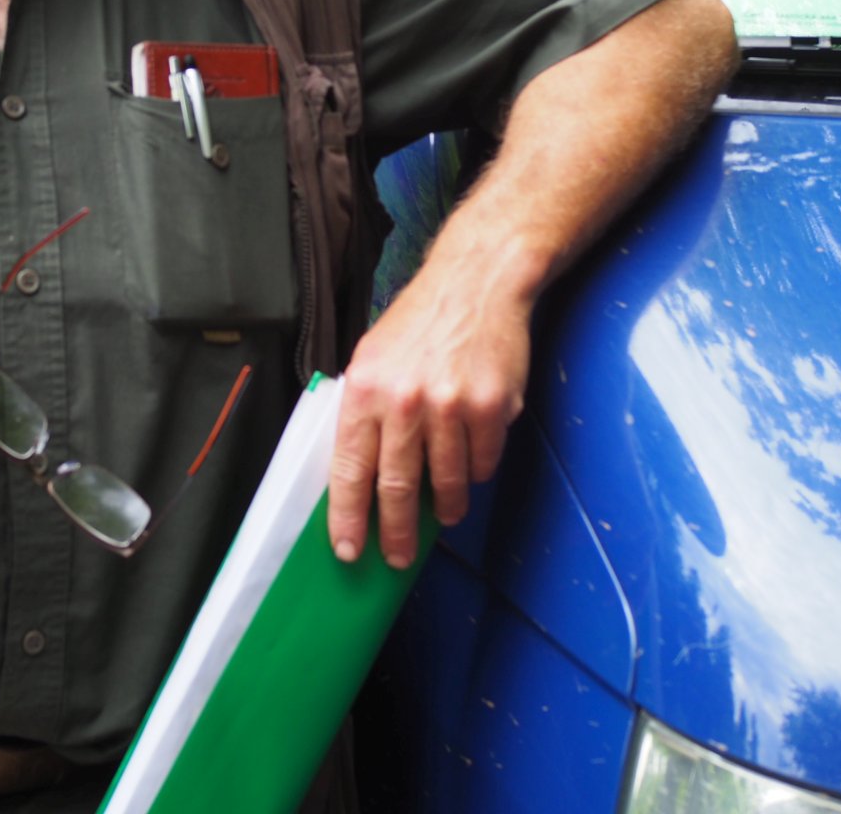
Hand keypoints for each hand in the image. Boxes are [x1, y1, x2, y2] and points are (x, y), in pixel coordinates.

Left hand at [327, 259, 529, 568]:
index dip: (348, 516)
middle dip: (396, 532)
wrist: (475, 284)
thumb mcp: (371, 357)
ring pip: (446, 482)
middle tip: (396, 556)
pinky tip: (469, 463)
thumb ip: (363, 410)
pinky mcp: (492, 409)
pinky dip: (475, 471)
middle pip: (398, 487)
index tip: (348, 549)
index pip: (350, 469)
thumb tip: (355, 470)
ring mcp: (451, 406)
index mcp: (366, 389)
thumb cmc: (419, 323)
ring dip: (444, 507)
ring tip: (443, 512)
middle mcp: (405, 401)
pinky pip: (482, 463)